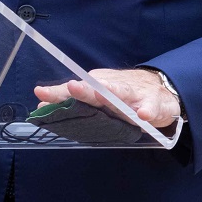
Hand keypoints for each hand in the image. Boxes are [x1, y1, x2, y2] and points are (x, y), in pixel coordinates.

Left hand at [34, 68, 181, 128]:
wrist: (162, 89)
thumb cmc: (124, 94)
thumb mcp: (98, 95)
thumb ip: (71, 101)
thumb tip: (39, 105)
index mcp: (99, 86)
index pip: (76, 89)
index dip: (60, 92)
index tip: (41, 93)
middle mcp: (114, 88)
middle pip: (98, 89)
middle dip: (85, 89)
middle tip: (73, 86)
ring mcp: (135, 95)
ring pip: (124, 93)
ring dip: (114, 93)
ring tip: (105, 95)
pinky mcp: (154, 103)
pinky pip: (151, 108)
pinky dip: (148, 110)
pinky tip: (144, 115)